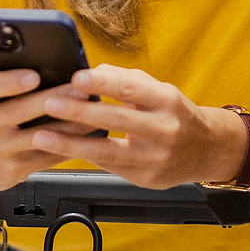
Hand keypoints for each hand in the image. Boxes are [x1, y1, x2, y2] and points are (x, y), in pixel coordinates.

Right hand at [0, 69, 94, 191]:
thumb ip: (2, 76)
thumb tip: (38, 56)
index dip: (9, 82)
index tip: (34, 75)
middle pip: (19, 111)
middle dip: (54, 99)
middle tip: (81, 89)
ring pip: (39, 137)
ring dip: (70, 125)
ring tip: (94, 111)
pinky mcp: (12, 171)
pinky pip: (46, 158)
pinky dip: (70, 145)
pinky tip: (87, 135)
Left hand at [31, 64, 247, 189]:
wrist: (207, 150)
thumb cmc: (176, 116)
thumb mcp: (159, 91)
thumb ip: (127, 80)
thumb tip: (92, 72)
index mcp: (166, 101)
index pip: (131, 89)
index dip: (102, 84)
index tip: (76, 78)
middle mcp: (163, 130)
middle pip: (115, 120)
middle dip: (78, 112)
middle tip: (50, 104)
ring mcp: (154, 158)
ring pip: (107, 151)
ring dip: (70, 144)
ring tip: (43, 136)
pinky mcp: (145, 179)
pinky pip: (108, 167)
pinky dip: (82, 157)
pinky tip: (61, 151)